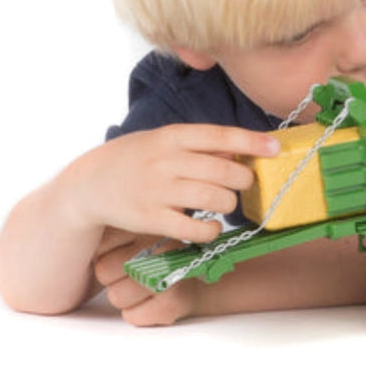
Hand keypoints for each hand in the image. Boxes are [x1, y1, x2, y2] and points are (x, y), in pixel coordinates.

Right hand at [71, 123, 279, 243]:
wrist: (89, 184)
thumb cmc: (138, 159)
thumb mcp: (165, 141)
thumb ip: (201, 146)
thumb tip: (243, 152)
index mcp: (172, 136)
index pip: (219, 136)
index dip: (251, 142)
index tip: (276, 148)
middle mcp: (165, 161)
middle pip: (224, 171)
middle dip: (244, 179)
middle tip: (243, 183)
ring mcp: (157, 190)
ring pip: (215, 198)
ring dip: (230, 204)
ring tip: (225, 203)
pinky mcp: (151, 219)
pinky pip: (194, 228)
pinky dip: (211, 230)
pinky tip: (212, 226)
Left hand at [93, 230, 200, 326]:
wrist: (206, 277)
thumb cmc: (164, 253)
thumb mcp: (142, 228)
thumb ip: (115, 226)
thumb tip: (81, 235)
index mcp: (151, 224)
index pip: (100, 245)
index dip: (107, 254)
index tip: (126, 252)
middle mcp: (162, 244)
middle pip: (103, 271)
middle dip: (114, 277)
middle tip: (135, 272)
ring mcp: (170, 273)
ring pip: (116, 296)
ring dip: (126, 297)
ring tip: (146, 287)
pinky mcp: (174, 302)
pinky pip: (132, 316)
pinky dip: (139, 313)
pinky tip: (154, 301)